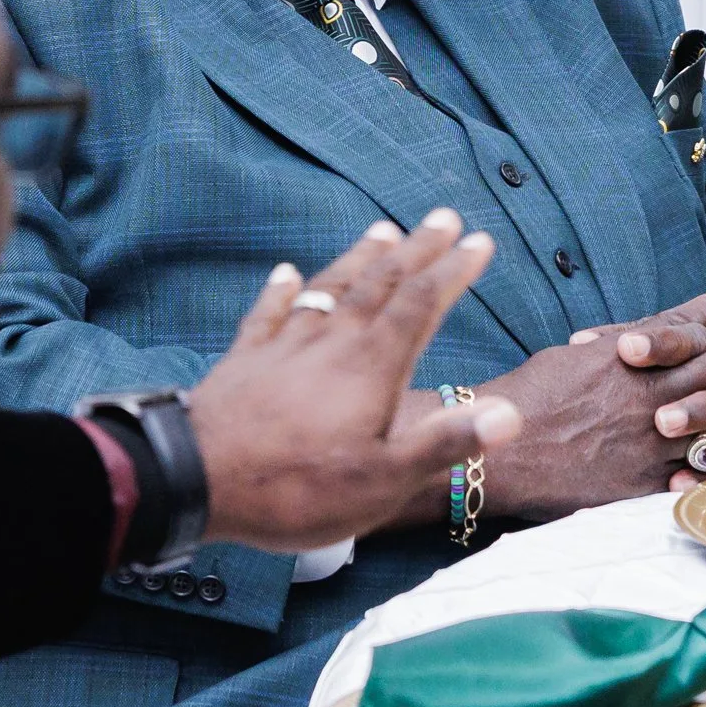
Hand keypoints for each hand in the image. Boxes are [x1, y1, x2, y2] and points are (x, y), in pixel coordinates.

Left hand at [189, 210, 520, 551]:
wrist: (195, 480)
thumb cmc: (297, 489)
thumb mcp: (383, 481)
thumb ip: (445, 443)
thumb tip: (510, 413)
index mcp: (371, 367)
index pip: (421, 306)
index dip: (453, 272)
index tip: (479, 242)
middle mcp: (331, 342)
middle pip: (380, 283)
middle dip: (417, 250)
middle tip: (443, 218)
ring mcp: (285, 346)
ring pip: (330, 289)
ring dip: (360, 258)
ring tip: (382, 231)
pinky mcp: (245, 358)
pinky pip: (269, 312)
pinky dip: (283, 290)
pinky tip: (287, 273)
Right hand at [467, 290, 705, 518]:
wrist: (499, 452)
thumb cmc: (523, 399)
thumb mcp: (568, 357)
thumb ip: (611, 346)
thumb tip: (638, 336)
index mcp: (626, 360)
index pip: (685, 329)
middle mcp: (647, 395)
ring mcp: (649, 440)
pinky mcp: (642, 481)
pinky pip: (698, 478)